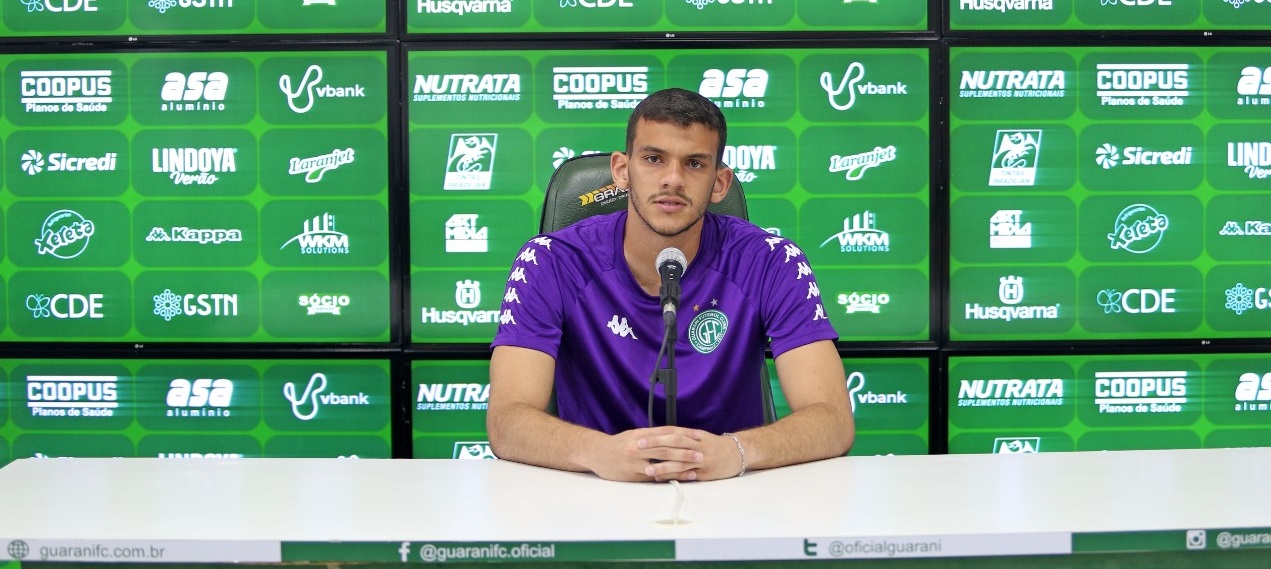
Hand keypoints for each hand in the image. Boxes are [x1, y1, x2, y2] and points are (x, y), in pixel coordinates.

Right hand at [581, 427, 742, 481]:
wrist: (597, 453)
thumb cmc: (618, 444)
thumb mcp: (634, 435)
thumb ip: (652, 435)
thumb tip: (672, 435)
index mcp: (641, 433)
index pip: (666, 432)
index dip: (684, 433)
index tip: (698, 436)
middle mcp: (639, 445)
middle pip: (667, 447)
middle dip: (686, 451)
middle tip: (701, 453)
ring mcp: (636, 460)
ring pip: (662, 462)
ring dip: (681, 465)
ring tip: (695, 467)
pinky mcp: (634, 474)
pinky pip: (654, 476)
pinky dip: (668, 476)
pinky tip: (679, 478)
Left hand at [644, 431, 744, 481]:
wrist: (738, 453)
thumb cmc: (714, 445)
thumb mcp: (700, 437)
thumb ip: (682, 437)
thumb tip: (660, 438)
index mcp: (694, 435)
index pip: (672, 434)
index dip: (656, 436)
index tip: (640, 437)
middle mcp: (697, 446)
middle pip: (674, 444)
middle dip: (655, 446)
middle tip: (638, 448)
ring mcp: (702, 460)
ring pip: (680, 462)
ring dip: (663, 466)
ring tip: (647, 469)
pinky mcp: (705, 473)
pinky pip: (687, 475)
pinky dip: (674, 477)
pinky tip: (662, 479)